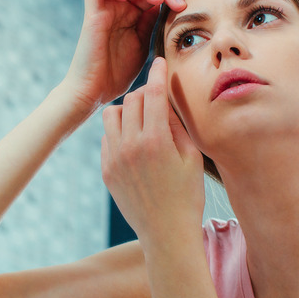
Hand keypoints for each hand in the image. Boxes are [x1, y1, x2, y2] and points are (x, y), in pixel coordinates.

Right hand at [62, 0, 196, 111]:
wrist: (97, 91)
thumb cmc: (119, 73)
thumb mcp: (145, 43)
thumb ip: (154, 22)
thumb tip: (175, 4)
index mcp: (135, 11)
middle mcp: (119, 5)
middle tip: (178, 2)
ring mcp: (104, 7)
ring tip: (156, 0)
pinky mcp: (91, 12)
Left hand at [100, 57, 204, 250]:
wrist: (166, 233)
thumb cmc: (187, 195)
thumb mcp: (192, 157)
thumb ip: (177, 125)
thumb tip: (166, 101)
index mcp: (156, 141)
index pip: (154, 94)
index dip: (158, 74)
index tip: (160, 63)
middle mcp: (131, 146)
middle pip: (133, 99)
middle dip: (146, 93)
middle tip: (157, 98)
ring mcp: (115, 158)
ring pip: (113, 114)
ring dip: (128, 110)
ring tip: (143, 120)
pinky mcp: (107, 170)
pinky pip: (107, 137)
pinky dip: (120, 132)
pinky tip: (135, 142)